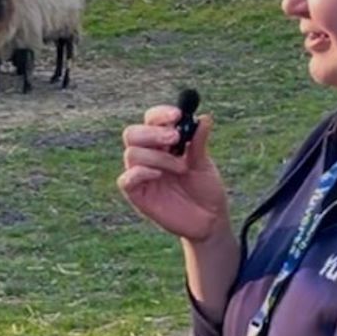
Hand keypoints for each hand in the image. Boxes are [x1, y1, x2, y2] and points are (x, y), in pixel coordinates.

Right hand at [119, 106, 232, 244]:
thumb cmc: (206, 190)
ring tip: (181, 168)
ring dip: (158, 156)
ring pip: (132, 153)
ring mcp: (141, 176)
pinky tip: (159, 175)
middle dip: (153, 132)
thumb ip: (199, 142)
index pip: (151, 120)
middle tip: (175, 138)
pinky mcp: (137, 195)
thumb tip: (203, 117)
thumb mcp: (204, 163)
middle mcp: (148, 157)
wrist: (210, 220)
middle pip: (132, 133)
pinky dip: (141, 172)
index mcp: (163, 144)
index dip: (160, 114)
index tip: (178, 115)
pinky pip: (126, 179)